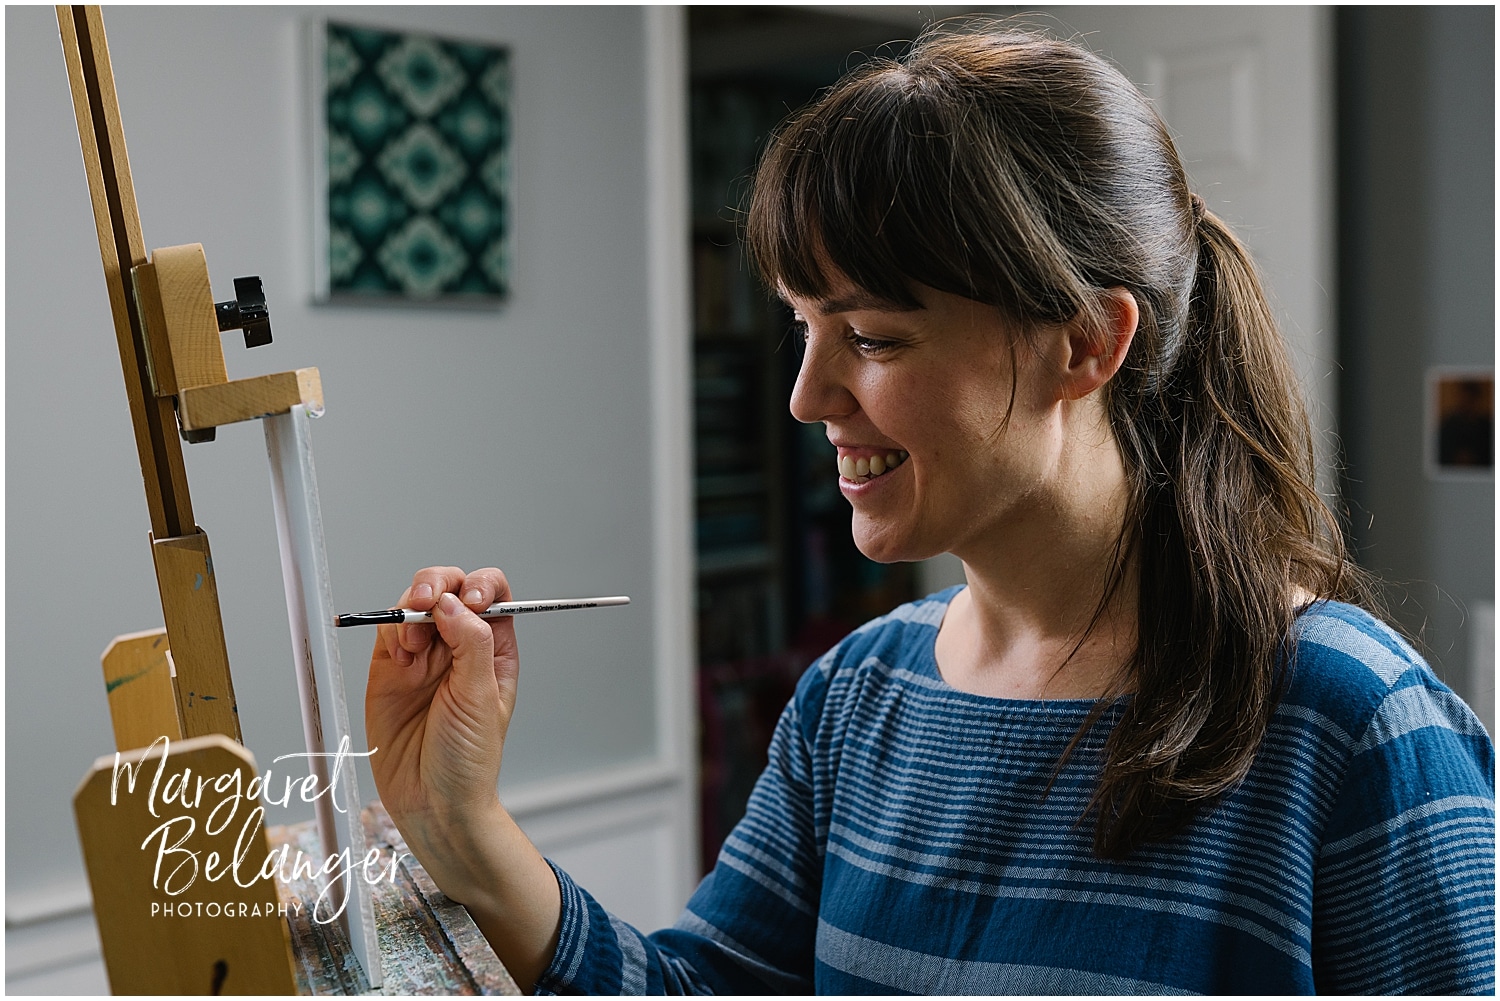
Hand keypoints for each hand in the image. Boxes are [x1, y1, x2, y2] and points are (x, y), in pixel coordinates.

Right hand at [364, 566, 562, 990]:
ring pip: (415, 603)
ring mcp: (424, 656)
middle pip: (450, 589)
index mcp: (494, 649)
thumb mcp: (481, 698)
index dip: (479, 586)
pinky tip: (400, 649)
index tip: (469, 601)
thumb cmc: (468, 761)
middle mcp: (459, 646)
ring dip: (411, 606)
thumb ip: (470, 644)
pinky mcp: (390, 669)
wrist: (432, 803)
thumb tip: (453, 602)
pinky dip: (391, 628)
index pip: (491, 594)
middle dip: (438, 585)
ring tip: (412, 641)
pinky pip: (388, 630)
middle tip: (428, 603)